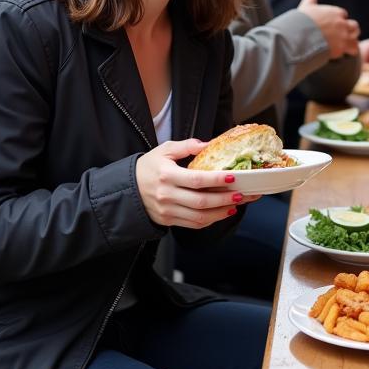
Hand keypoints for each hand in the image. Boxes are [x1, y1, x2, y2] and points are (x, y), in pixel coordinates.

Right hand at [135, 138, 258, 227]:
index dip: (216, 180)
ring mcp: (167, 210)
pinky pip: (193, 224)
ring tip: (236, 205)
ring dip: (221, 213)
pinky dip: (210, 220)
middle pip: (201, 201)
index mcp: (166, 175)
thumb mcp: (164, 150)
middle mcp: (167, 195)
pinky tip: (221, 213)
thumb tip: (209, 144)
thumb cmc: (148, 167)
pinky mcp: (168, 220)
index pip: (195, 180)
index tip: (232, 177)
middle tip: (241, 194)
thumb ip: (187, 146)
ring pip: (199, 217)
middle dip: (224, 199)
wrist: (127, 189)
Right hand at [298, 0, 360, 58]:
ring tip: (348, 46)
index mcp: (335, 12)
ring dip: (352, 41)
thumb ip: (310, 0)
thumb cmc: (302, 21)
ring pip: (355, 37)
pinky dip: (351, 51)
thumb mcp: (306, 7)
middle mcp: (342, 23)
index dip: (339, 20)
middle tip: (344, 35)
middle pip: (353, 25)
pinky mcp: (343, 48)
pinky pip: (353, 49)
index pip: (343, 14)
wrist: (300, 36)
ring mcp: (344, 36)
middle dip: (350, 29)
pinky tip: (346, 53)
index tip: (335, 24)